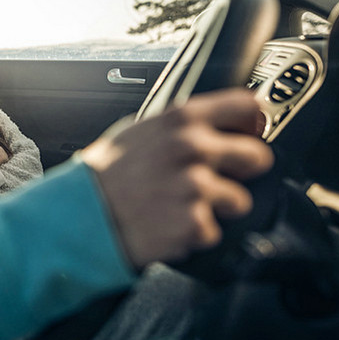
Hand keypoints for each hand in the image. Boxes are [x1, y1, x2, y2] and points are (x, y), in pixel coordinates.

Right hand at [81, 89, 273, 267]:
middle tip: (219, 177)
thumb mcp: (137, 130)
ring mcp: (195, 187)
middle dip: (242, 170)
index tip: (246, 134)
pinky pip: (213, 231)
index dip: (250, 123)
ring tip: (185, 206)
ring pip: (240, 200)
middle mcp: (192, 148)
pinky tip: (170, 223)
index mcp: (181, 119)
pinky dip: (195, 233)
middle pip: (257, 155)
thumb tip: (211, 124)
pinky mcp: (193, 224)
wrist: (81, 214)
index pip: (246, 106)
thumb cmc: (104, 175)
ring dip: (218, 207)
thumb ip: (178, 126)